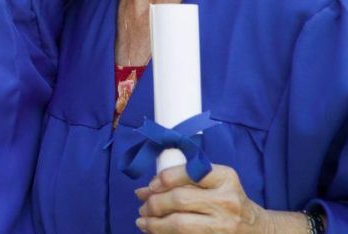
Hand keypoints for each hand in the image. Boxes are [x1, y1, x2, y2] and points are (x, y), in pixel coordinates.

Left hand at [135, 164, 309, 232]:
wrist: (257, 229)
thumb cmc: (227, 200)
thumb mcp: (214, 182)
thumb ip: (182, 181)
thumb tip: (143, 191)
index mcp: (225, 178)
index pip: (190, 172)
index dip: (166, 178)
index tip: (151, 185)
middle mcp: (227, 201)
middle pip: (181, 200)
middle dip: (155, 203)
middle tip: (143, 206)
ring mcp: (224, 225)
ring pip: (180, 225)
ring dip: (155, 224)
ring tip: (143, 222)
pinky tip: (155, 232)